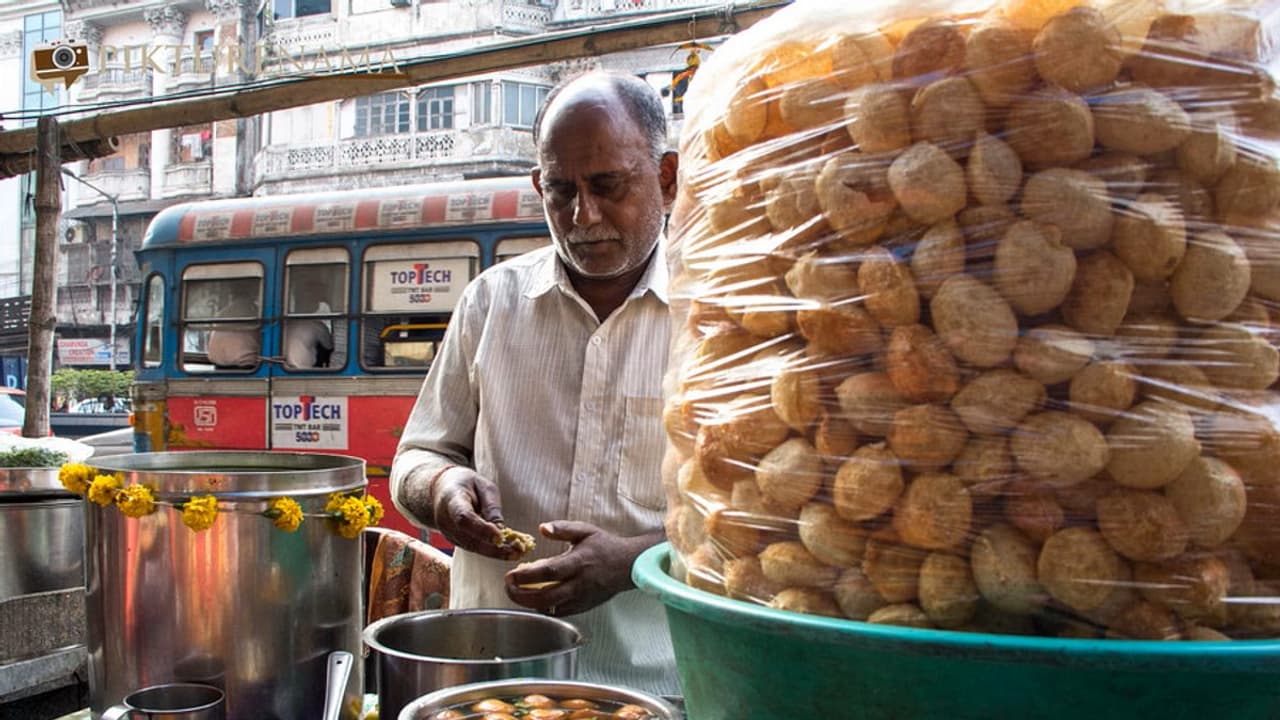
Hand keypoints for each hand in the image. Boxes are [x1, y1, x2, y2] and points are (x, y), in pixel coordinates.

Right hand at [432, 467, 520, 560]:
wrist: (444, 488)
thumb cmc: (467, 484)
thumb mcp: (484, 486)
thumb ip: (491, 506)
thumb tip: (500, 528)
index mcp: (452, 499)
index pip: (464, 518)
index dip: (482, 530)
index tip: (500, 537)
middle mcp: (445, 519)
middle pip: (469, 538)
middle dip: (493, 548)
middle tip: (517, 551)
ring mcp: (446, 532)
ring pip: (471, 547)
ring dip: (494, 553)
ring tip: (516, 553)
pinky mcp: (452, 539)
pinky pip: (471, 547)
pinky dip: (488, 551)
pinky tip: (505, 551)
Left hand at [504, 522, 659, 616]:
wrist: (628, 566)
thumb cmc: (605, 547)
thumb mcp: (585, 530)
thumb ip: (562, 528)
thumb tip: (541, 528)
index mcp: (578, 562)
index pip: (548, 572)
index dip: (526, 576)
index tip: (510, 574)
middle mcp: (579, 583)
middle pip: (545, 596)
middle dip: (521, 595)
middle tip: (507, 587)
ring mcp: (581, 598)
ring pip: (550, 607)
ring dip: (529, 603)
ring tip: (516, 593)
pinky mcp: (583, 607)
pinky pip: (559, 612)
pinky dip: (544, 608)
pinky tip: (534, 600)